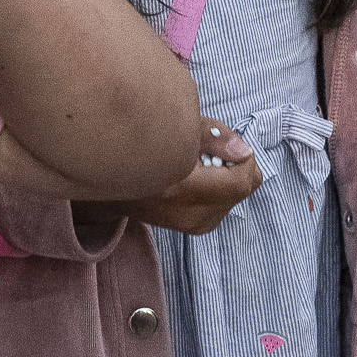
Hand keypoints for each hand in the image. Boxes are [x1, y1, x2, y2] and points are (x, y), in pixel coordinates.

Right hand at [80, 119, 260, 235]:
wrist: (111, 181)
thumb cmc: (141, 144)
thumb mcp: (176, 127)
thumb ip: (213, 136)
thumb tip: (244, 151)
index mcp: (180, 188)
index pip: (239, 182)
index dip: (244, 157)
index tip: (227, 142)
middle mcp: (188, 214)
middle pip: (243, 190)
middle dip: (238, 165)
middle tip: (214, 149)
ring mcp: (191, 225)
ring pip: (237, 198)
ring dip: (229, 177)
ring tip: (201, 164)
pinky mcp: (194, 229)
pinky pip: (225, 206)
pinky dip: (220, 189)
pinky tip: (198, 178)